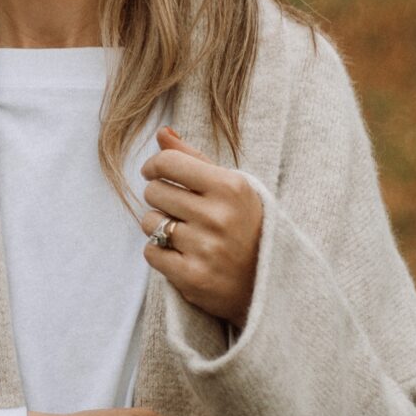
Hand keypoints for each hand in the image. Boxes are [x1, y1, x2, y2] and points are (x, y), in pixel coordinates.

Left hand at [139, 125, 262, 330]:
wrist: (266, 283)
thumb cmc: (244, 227)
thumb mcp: (231, 188)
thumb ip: (194, 159)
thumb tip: (162, 132)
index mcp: (230, 187)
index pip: (168, 162)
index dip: (154, 166)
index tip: (154, 172)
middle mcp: (218, 216)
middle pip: (154, 191)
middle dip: (159, 198)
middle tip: (177, 208)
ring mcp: (205, 248)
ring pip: (149, 222)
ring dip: (158, 226)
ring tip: (182, 233)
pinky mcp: (192, 276)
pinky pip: (151, 252)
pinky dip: (160, 253)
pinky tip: (181, 254)